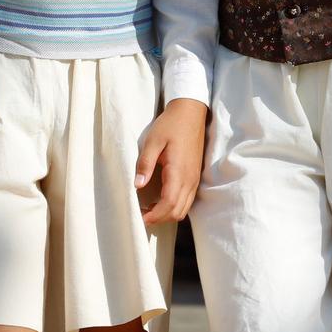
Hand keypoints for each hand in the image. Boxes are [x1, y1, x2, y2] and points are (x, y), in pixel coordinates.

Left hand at [136, 98, 207, 225]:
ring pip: (183, 209)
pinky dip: (174, 207)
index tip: (140, 218)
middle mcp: (190, 179)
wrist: (191, 113)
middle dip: (159, 219)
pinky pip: (187, 201)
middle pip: (177, 211)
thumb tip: (137, 185)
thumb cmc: (171, 125)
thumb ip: (145, 164)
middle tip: (141, 215)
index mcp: (179, 172)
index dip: (154, 216)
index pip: (168, 204)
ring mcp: (194, 179)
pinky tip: (161, 200)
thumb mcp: (152, 141)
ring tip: (149, 209)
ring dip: (167, 214)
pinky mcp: (195, 177)